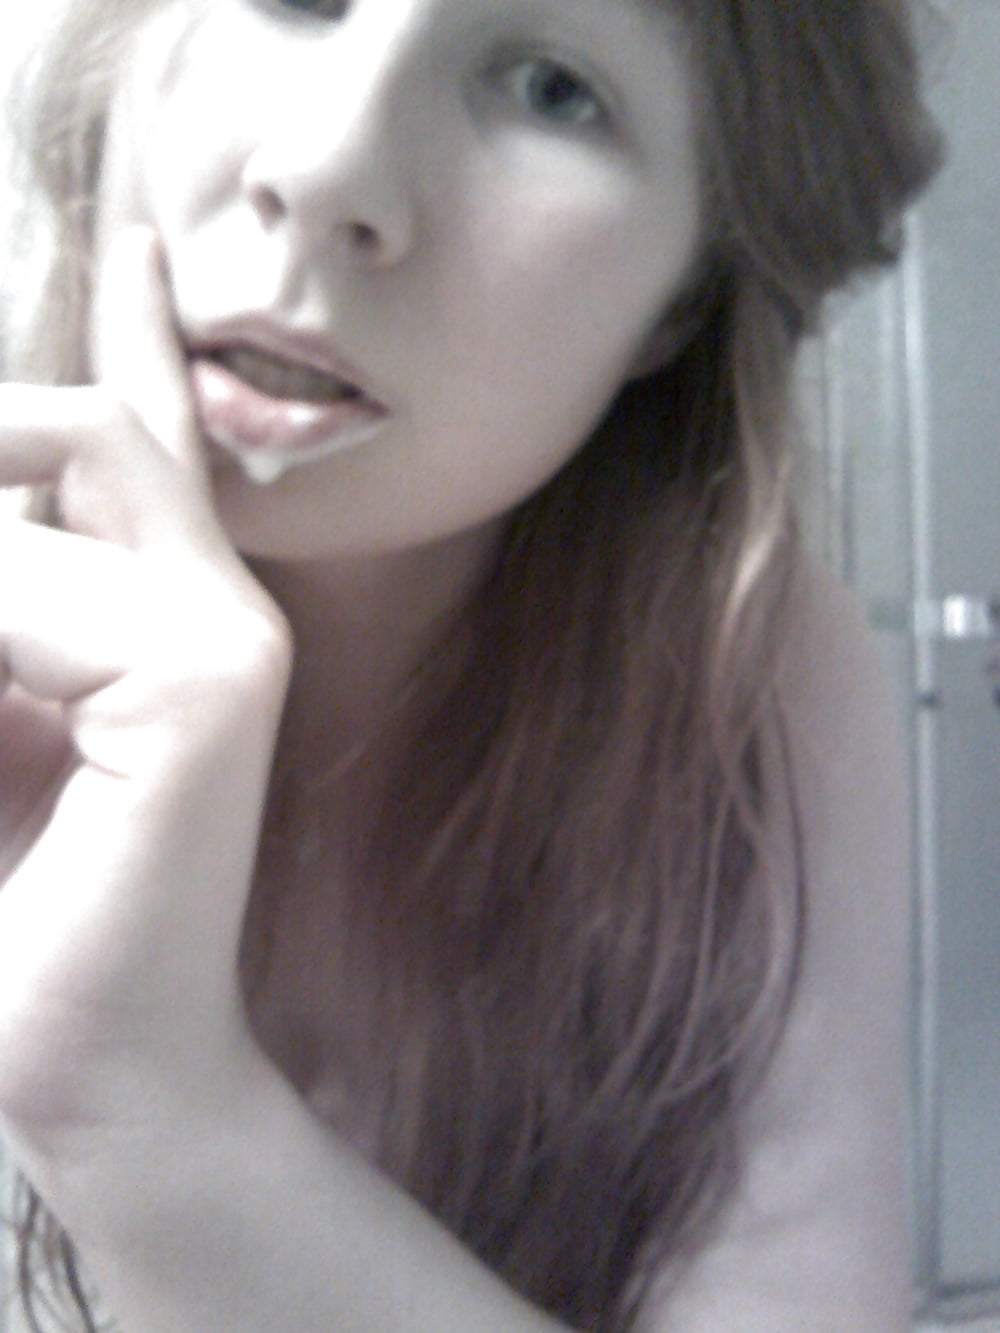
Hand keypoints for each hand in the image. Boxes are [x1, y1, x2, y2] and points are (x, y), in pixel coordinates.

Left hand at [0, 228, 290, 1171]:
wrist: (92, 1064)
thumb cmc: (16, 904)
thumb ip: (11, 594)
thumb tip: (4, 505)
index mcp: (174, 616)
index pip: (144, 440)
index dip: (141, 332)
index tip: (144, 229)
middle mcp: (223, 609)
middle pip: (92, 426)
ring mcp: (231, 640)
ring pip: (69, 465)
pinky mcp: (211, 687)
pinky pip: (32, 576)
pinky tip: (0, 750)